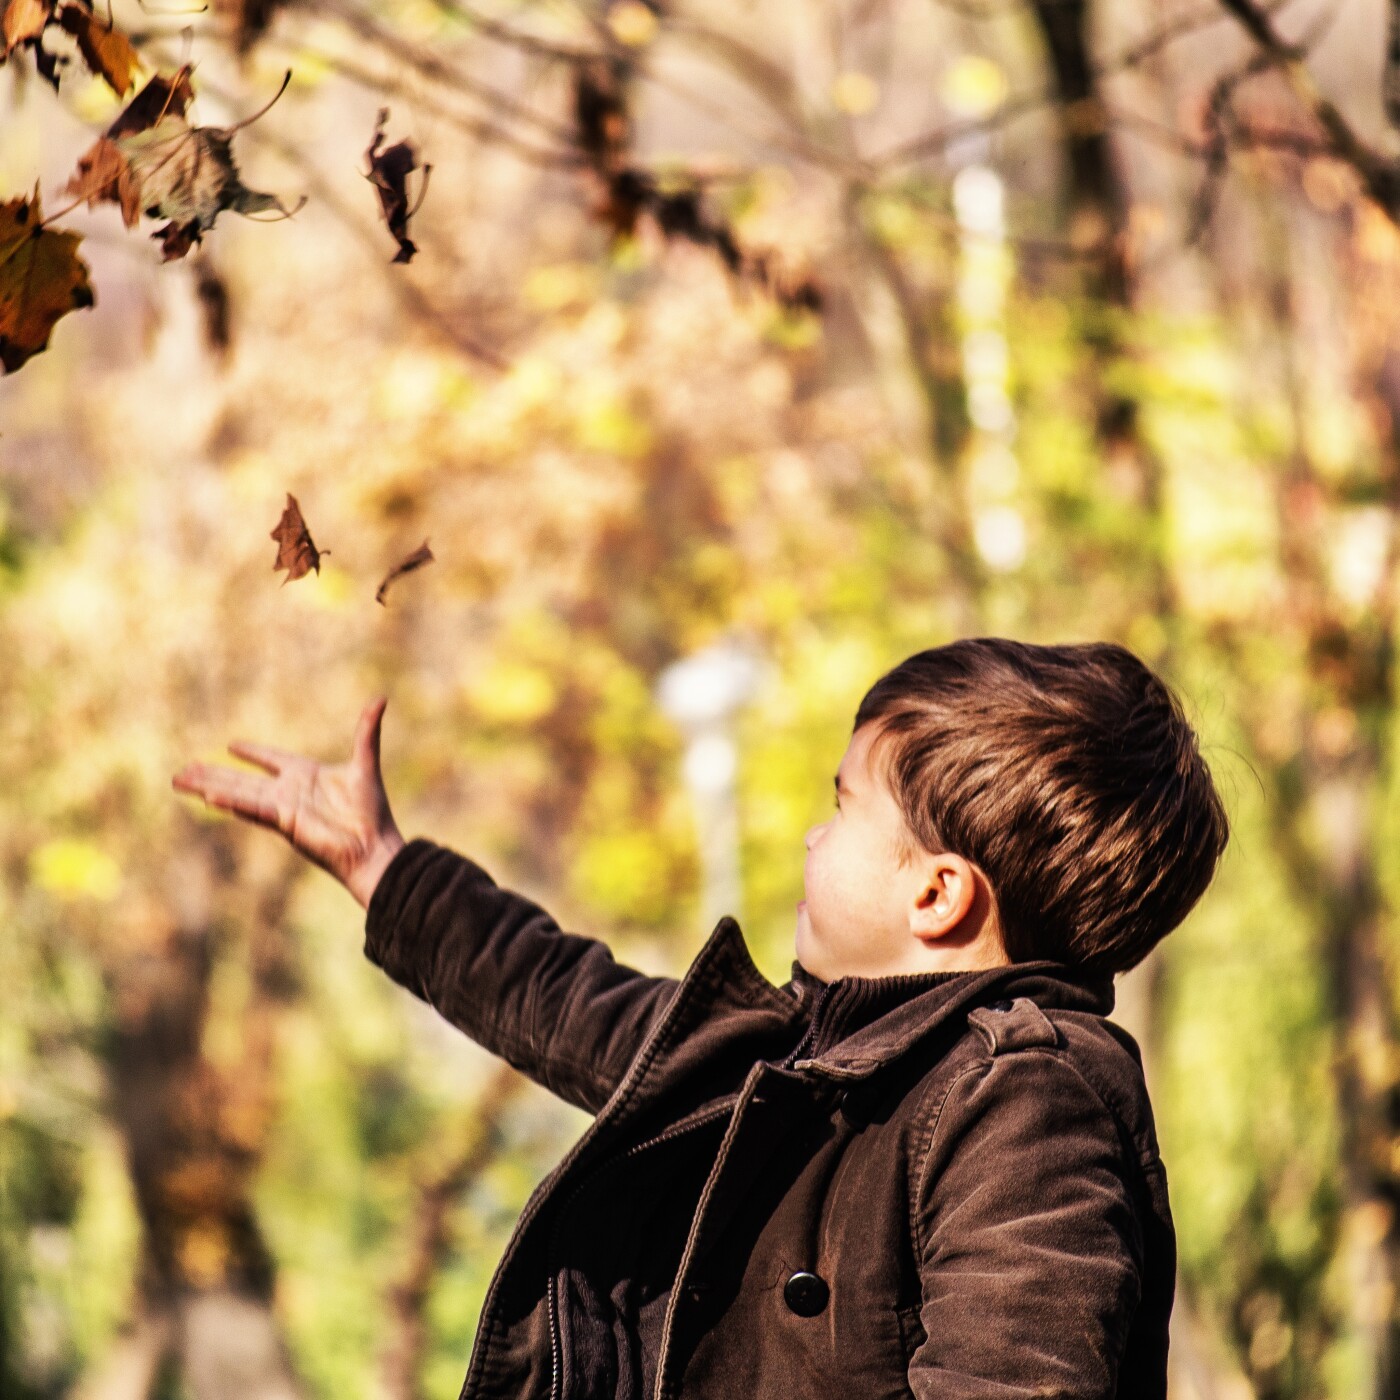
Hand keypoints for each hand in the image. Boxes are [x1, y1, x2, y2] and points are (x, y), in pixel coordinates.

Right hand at [172, 697, 405, 908]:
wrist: (374, 846)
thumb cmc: (372, 811)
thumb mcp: (365, 764)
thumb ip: (367, 732)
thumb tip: (381, 699)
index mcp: (306, 776)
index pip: (273, 760)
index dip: (254, 753)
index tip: (232, 745)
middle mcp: (289, 792)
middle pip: (242, 780)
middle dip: (213, 773)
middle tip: (185, 769)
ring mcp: (283, 808)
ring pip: (238, 793)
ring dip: (209, 786)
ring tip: (180, 780)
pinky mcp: (285, 822)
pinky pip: (254, 809)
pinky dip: (232, 802)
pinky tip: (209, 796)